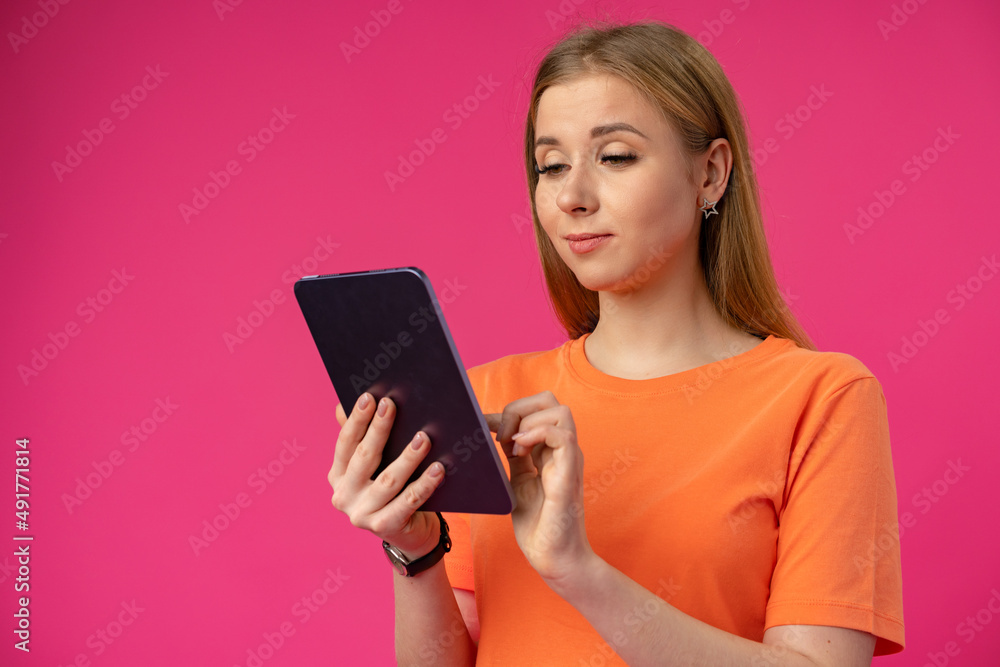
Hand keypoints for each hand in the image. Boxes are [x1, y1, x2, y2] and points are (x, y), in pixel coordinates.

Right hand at [329, 393, 444, 558]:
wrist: (410, 534)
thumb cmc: (394, 491)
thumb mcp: (375, 465)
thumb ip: (359, 438)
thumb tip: (342, 406)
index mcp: (338, 476)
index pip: (346, 443)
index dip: (357, 419)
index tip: (369, 396)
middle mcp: (344, 496)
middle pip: (364, 457)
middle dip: (379, 429)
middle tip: (392, 405)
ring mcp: (361, 515)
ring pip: (388, 480)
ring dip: (408, 457)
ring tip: (424, 438)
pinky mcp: (384, 528)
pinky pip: (409, 501)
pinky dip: (425, 484)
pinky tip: (439, 468)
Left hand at [483, 390, 593, 586]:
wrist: (553, 557)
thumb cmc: (538, 524)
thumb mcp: (517, 481)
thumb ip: (513, 456)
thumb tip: (493, 432)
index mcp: (551, 449)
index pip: (538, 408)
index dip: (509, 411)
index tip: (485, 426)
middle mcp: (563, 449)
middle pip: (550, 401)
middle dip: (519, 409)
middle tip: (501, 435)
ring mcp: (568, 459)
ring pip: (560, 411)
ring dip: (527, 422)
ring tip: (513, 447)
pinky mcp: (569, 473)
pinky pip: (562, 435)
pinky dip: (537, 434)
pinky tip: (519, 451)